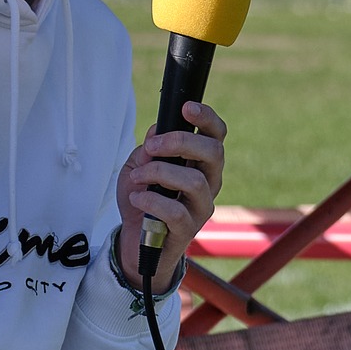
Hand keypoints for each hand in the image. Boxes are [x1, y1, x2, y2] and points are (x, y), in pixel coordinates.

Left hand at [115, 101, 226, 292]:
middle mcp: (209, 182)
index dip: (207, 118)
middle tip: (152, 146)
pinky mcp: (188, 230)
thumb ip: (149, 149)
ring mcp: (201, 207)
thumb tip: (158, 130)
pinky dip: (151, 200)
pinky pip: (176, 211)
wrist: (135, 241)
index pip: (216, 135)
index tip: (187, 108)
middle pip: (213, 153)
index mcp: (200, 163)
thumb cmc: (142, 200)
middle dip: (180, 142)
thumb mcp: (138, 167)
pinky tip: (136, 198)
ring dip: (159, 173)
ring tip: (137, 178)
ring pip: (194, 181)